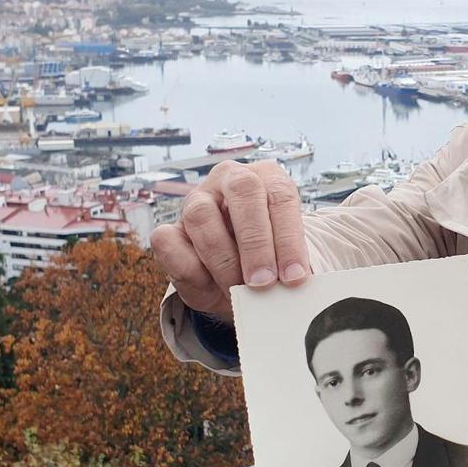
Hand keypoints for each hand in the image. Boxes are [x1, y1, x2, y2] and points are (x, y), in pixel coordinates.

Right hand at [151, 160, 310, 321]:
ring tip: (239, 290)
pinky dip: (189, 268)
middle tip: (265, 282)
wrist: (237, 282)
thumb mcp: (286, 258)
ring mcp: (195, 200)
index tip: (294, 276)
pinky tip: (209, 285)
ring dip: (223, 259)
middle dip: (256, 242)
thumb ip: (292, 262)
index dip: (289, 238)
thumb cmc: (268, 262)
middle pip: (243, 190)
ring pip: (201, 215)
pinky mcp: (169, 229)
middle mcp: (230, 179)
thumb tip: (299, 280)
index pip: (280, 195)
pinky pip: (168, 241)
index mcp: (266, 177)